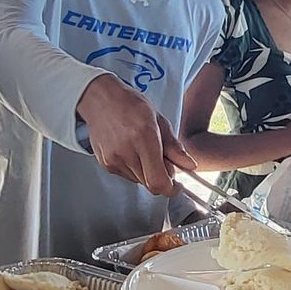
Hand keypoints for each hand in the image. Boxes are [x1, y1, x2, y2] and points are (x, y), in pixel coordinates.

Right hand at [79, 77, 196, 195]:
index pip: (158, 182)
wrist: (100, 100)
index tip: (177, 185)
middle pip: (151, 184)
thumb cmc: (130, 105)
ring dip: (147, 172)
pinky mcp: (106, 164)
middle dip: (161, 176)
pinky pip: (127, 176)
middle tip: (161, 158)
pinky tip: (131, 151)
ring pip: (140, 181)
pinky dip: (135, 169)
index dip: (171, 189)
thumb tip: (190, 165)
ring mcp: (114, 160)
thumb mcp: (160, 121)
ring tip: (143, 150)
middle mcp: (127, 152)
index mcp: (144, 138)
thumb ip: (175, 147)